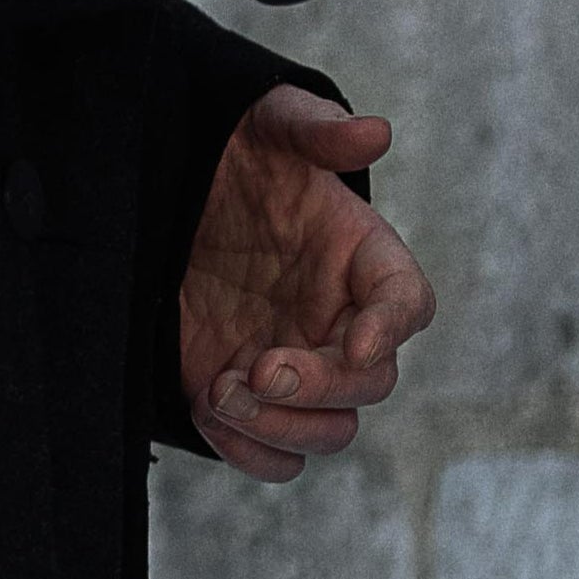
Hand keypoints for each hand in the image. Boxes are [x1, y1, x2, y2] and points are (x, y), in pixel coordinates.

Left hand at [176, 84, 433, 479]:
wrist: (173, 193)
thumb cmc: (238, 151)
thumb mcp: (268, 123)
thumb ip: (317, 128)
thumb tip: (374, 131)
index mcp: (361, 257)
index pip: (406, 300)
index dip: (391, 326)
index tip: (356, 341)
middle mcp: (340, 320)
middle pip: (370, 383)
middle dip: (320, 386)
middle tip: (259, 369)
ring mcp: (299, 364)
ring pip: (330, 431)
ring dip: (284, 427)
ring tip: (222, 393)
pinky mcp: (251, 398)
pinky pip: (276, 455)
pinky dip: (251, 454)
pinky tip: (209, 413)